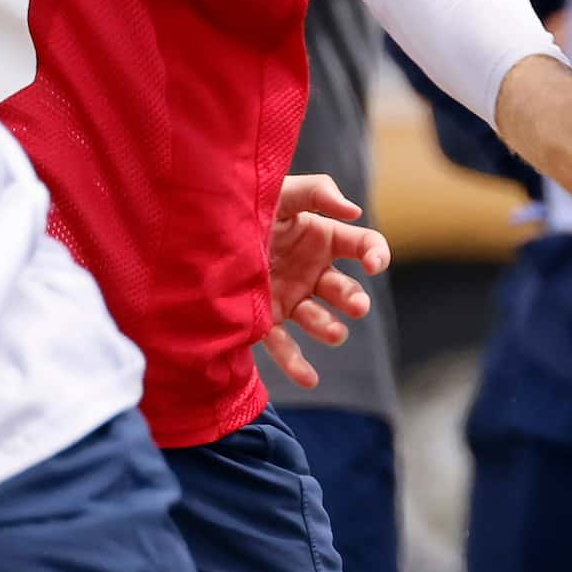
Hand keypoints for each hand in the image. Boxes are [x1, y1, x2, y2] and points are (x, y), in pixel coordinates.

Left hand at [264, 172, 390, 389]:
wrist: (196, 230)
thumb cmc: (243, 206)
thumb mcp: (280, 191)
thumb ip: (317, 191)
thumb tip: (355, 211)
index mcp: (321, 238)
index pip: (363, 247)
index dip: (376, 254)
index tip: (374, 264)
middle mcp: (310, 271)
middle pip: (345, 289)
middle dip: (354, 299)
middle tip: (356, 306)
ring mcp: (290, 298)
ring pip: (320, 319)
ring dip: (330, 328)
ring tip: (334, 333)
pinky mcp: (265, 320)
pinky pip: (284, 346)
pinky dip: (298, 365)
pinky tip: (311, 380)